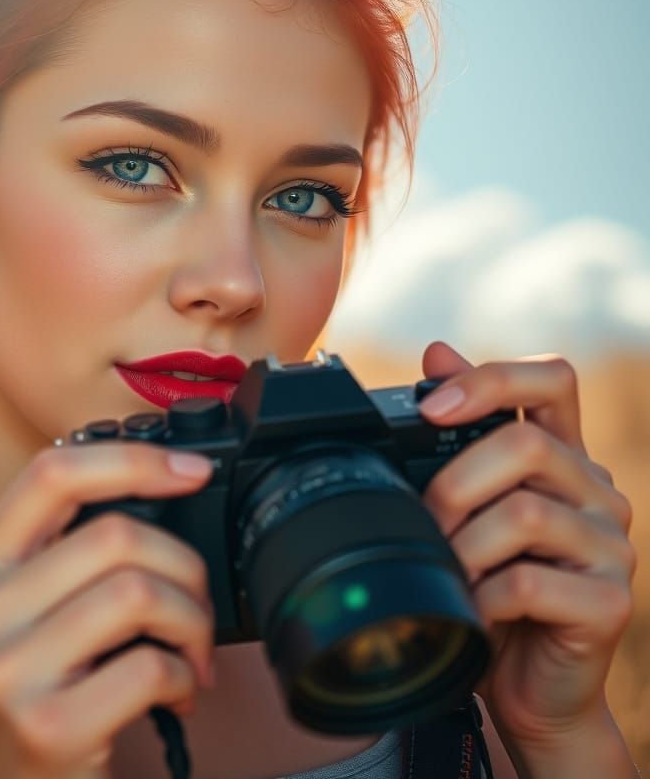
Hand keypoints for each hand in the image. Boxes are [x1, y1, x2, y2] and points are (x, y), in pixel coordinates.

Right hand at [0, 442, 216, 778]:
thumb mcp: (20, 613)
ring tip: (190, 651)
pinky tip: (175, 694)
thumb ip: (61, 552)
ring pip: (138, 592)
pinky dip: (185, 677)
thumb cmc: (31, 698)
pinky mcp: (46, 726)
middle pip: (114, 533)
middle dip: (184, 565)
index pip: (52, 473)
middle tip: (195, 602)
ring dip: (191, 621)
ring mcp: (6, 670)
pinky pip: (150, 665)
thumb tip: (155, 487)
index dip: (132, 459)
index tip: (192, 471)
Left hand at [417, 341, 635, 752]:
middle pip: (526, 444)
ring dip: (462, 543)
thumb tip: (437, 351)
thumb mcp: (469, 504)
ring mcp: (611, 545)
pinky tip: (472, 607)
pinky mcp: (610, 602)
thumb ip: (461, 434)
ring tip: (444, 568)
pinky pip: (528, 581)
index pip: (553, 379)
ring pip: (524, 513)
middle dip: (453, 480)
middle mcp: (596, 489)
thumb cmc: (490, 584)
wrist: (527, 684)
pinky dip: (481, 595)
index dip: (493, 378)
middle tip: (425, 520)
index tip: (430, 407)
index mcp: (562, 454)